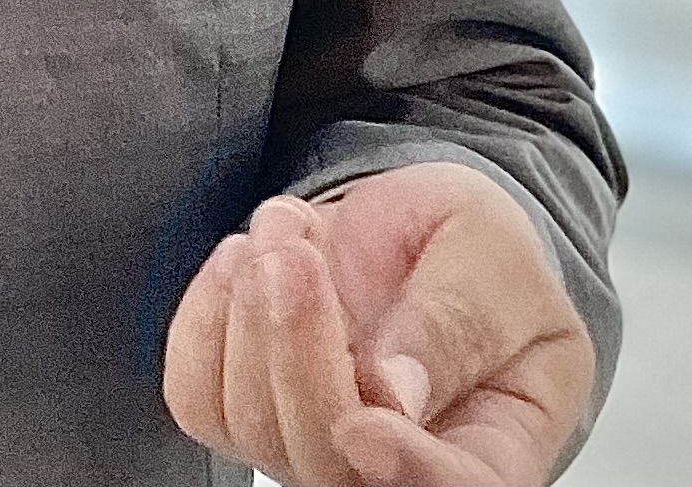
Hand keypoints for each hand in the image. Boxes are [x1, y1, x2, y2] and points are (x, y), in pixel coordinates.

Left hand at [162, 161, 595, 485]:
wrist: (417, 230)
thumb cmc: (477, 255)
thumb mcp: (493, 261)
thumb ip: (456, 323)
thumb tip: (393, 391)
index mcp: (488, 448)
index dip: (407, 471)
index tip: (363, 425)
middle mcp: (395, 465)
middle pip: (325, 464)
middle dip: (298, 352)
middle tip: (299, 254)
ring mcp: (313, 440)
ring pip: (253, 427)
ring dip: (251, 316)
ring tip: (289, 230)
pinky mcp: (247, 405)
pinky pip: (197, 395)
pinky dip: (204, 317)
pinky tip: (247, 259)